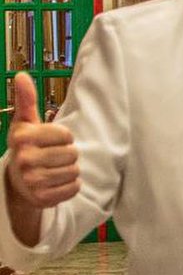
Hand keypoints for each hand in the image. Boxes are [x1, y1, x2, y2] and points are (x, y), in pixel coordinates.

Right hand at [5, 72, 78, 210]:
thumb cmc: (27, 147)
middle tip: (52, 158)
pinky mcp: (42, 198)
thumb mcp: (25, 123)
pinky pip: (74, 188)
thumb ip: (26, 100)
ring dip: (69, 170)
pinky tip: (56, 183)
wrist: (16, 183)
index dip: (63, 137)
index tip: (50, 141)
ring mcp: (32, 181)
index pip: (66, 134)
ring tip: (53, 170)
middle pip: (73, 153)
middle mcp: (24, 159)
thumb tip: (21, 75)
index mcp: (22, 138)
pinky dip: (70, 186)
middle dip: (68, 155)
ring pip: (75, 171)